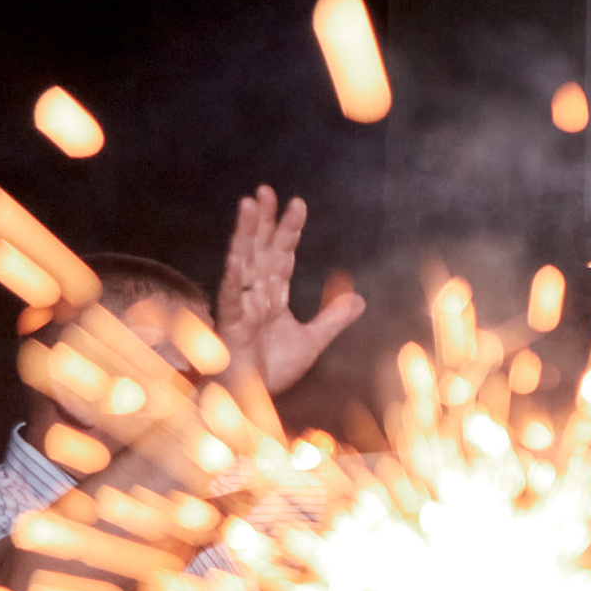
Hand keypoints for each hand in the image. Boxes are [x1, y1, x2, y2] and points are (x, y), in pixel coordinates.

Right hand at [215, 186, 362, 393]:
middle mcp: (253, 294)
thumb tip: (360, 298)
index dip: (289, 230)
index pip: (281, 255)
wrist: (251, 400)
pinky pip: (230, 296)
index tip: (298, 203)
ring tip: (248, 204)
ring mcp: (240, 306)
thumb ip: (332, 318)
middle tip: (266, 190)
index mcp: (271, 295)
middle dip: (263, 220)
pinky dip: (234, 276)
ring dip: (246, 234)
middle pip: (260, 249)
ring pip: (243, 262)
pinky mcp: (230, 325)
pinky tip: (237, 255)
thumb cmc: (271, 369)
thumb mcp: (311, 341)